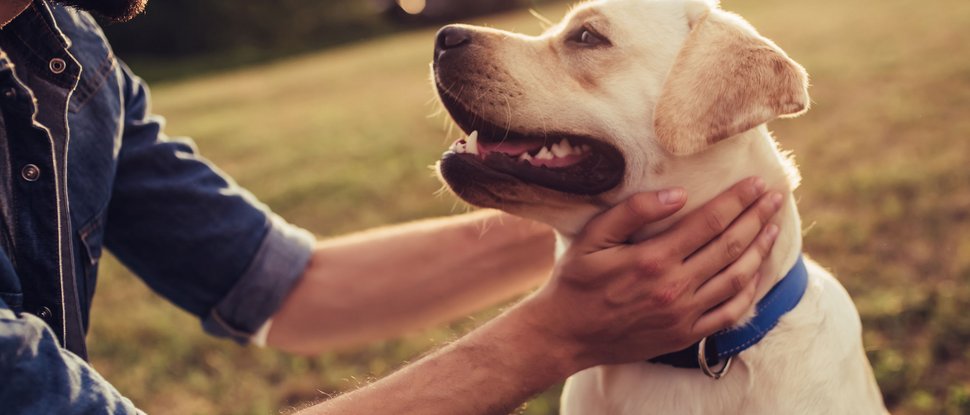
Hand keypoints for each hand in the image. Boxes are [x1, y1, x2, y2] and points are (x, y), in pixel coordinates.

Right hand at [519, 177, 781, 370]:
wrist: (566, 335)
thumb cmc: (576, 281)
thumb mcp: (592, 238)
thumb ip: (632, 212)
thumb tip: (677, 194)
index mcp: (653, 259)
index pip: (710, 222)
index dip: (738, 200)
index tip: (757, 183)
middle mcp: (674, 287)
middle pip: (730, 246)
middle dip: (757, 218)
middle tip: (775, 198)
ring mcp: (684, 314)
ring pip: (737, 278)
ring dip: (760, 250)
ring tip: (773, 228)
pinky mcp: (685, 335)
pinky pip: (730, 313)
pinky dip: (749, 291)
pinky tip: (757, 272)